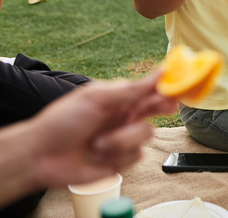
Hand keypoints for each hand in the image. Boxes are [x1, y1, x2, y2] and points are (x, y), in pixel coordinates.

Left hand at [27, 73, 176, 189]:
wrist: (41, 157)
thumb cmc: (62, 122)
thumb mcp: (97, 99)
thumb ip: (132, 89)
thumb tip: (162, 71)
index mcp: (121, 97)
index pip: (152, 87)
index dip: (169, 85)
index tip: (182, 83)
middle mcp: (126, 115)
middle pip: (158, 108)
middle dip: (159, 108)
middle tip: (161, 106)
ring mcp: (125, 137)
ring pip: (146, 134)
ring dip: (121, 139)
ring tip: (97, 143)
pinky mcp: (122, 159)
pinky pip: (136, 156)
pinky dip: (116, 155)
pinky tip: (97, 155)